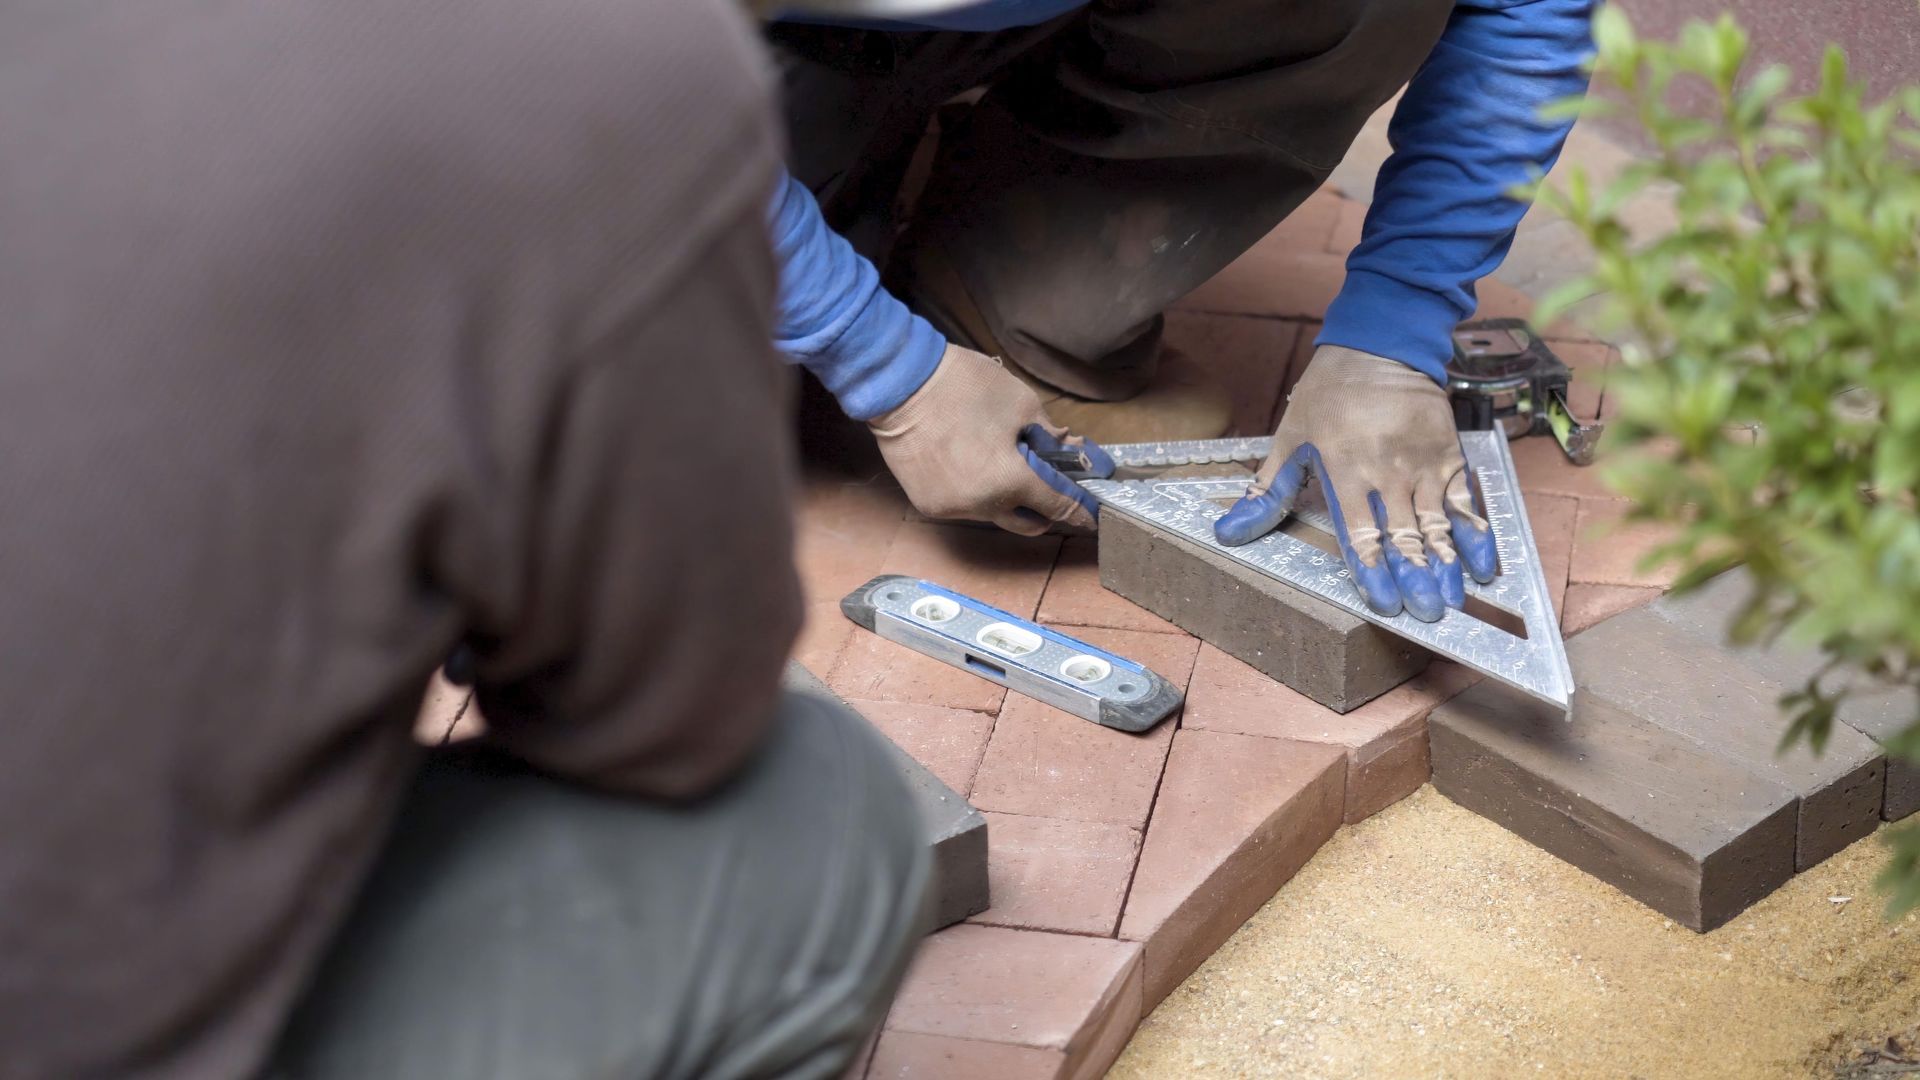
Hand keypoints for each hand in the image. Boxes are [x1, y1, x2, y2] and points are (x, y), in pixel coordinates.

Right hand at [871, 344, 1113, 535]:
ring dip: (1006, 497)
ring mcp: (952, 508)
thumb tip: (1065, 450)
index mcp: (1011, 481)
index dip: (1080, 510)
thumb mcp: (1021, 403)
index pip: (1058, 507)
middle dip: (1044, 510)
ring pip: (994, 514)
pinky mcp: (929, 504)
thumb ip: (1048, 436)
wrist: (901, 384)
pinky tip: (969, 463)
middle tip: (1049, 486)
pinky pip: (965, 506)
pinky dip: (976, 492)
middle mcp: (982, 505)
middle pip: (1027, 523)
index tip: (1092, 515)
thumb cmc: (965, 387)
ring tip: (999, 461)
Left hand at [1213, 345, 1497, 621]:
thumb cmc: (1327, 396)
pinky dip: (1477, 533)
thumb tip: (1227, 533)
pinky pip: (1466, 500)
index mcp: (1343, 470)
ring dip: (1447, 564)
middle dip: (1416, 577)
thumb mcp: (1289, 440)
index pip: (1360, 532)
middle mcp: (1386, 471)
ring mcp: (1422, 463)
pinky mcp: (1449, 453)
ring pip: (1438, 523)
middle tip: (1426, 613)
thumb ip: (1265, 493)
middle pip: (1404, 535)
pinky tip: (1484, 564)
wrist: (1380, 344)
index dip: (1373, 572)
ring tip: (1452, 599)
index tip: (1386, 604)